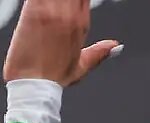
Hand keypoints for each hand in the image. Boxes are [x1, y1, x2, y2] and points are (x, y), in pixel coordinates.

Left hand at [3, 0, 120, 86]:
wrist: (35, 86)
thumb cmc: (53, 79)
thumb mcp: (81, 67)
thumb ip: (98, 53)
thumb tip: (115, 46)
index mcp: (81, 23)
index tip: (65, 4)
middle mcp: (70, 15)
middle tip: (55, 4)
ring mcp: (53, 13)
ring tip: (46, 4)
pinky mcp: (34, 14)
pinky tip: (34, 2)